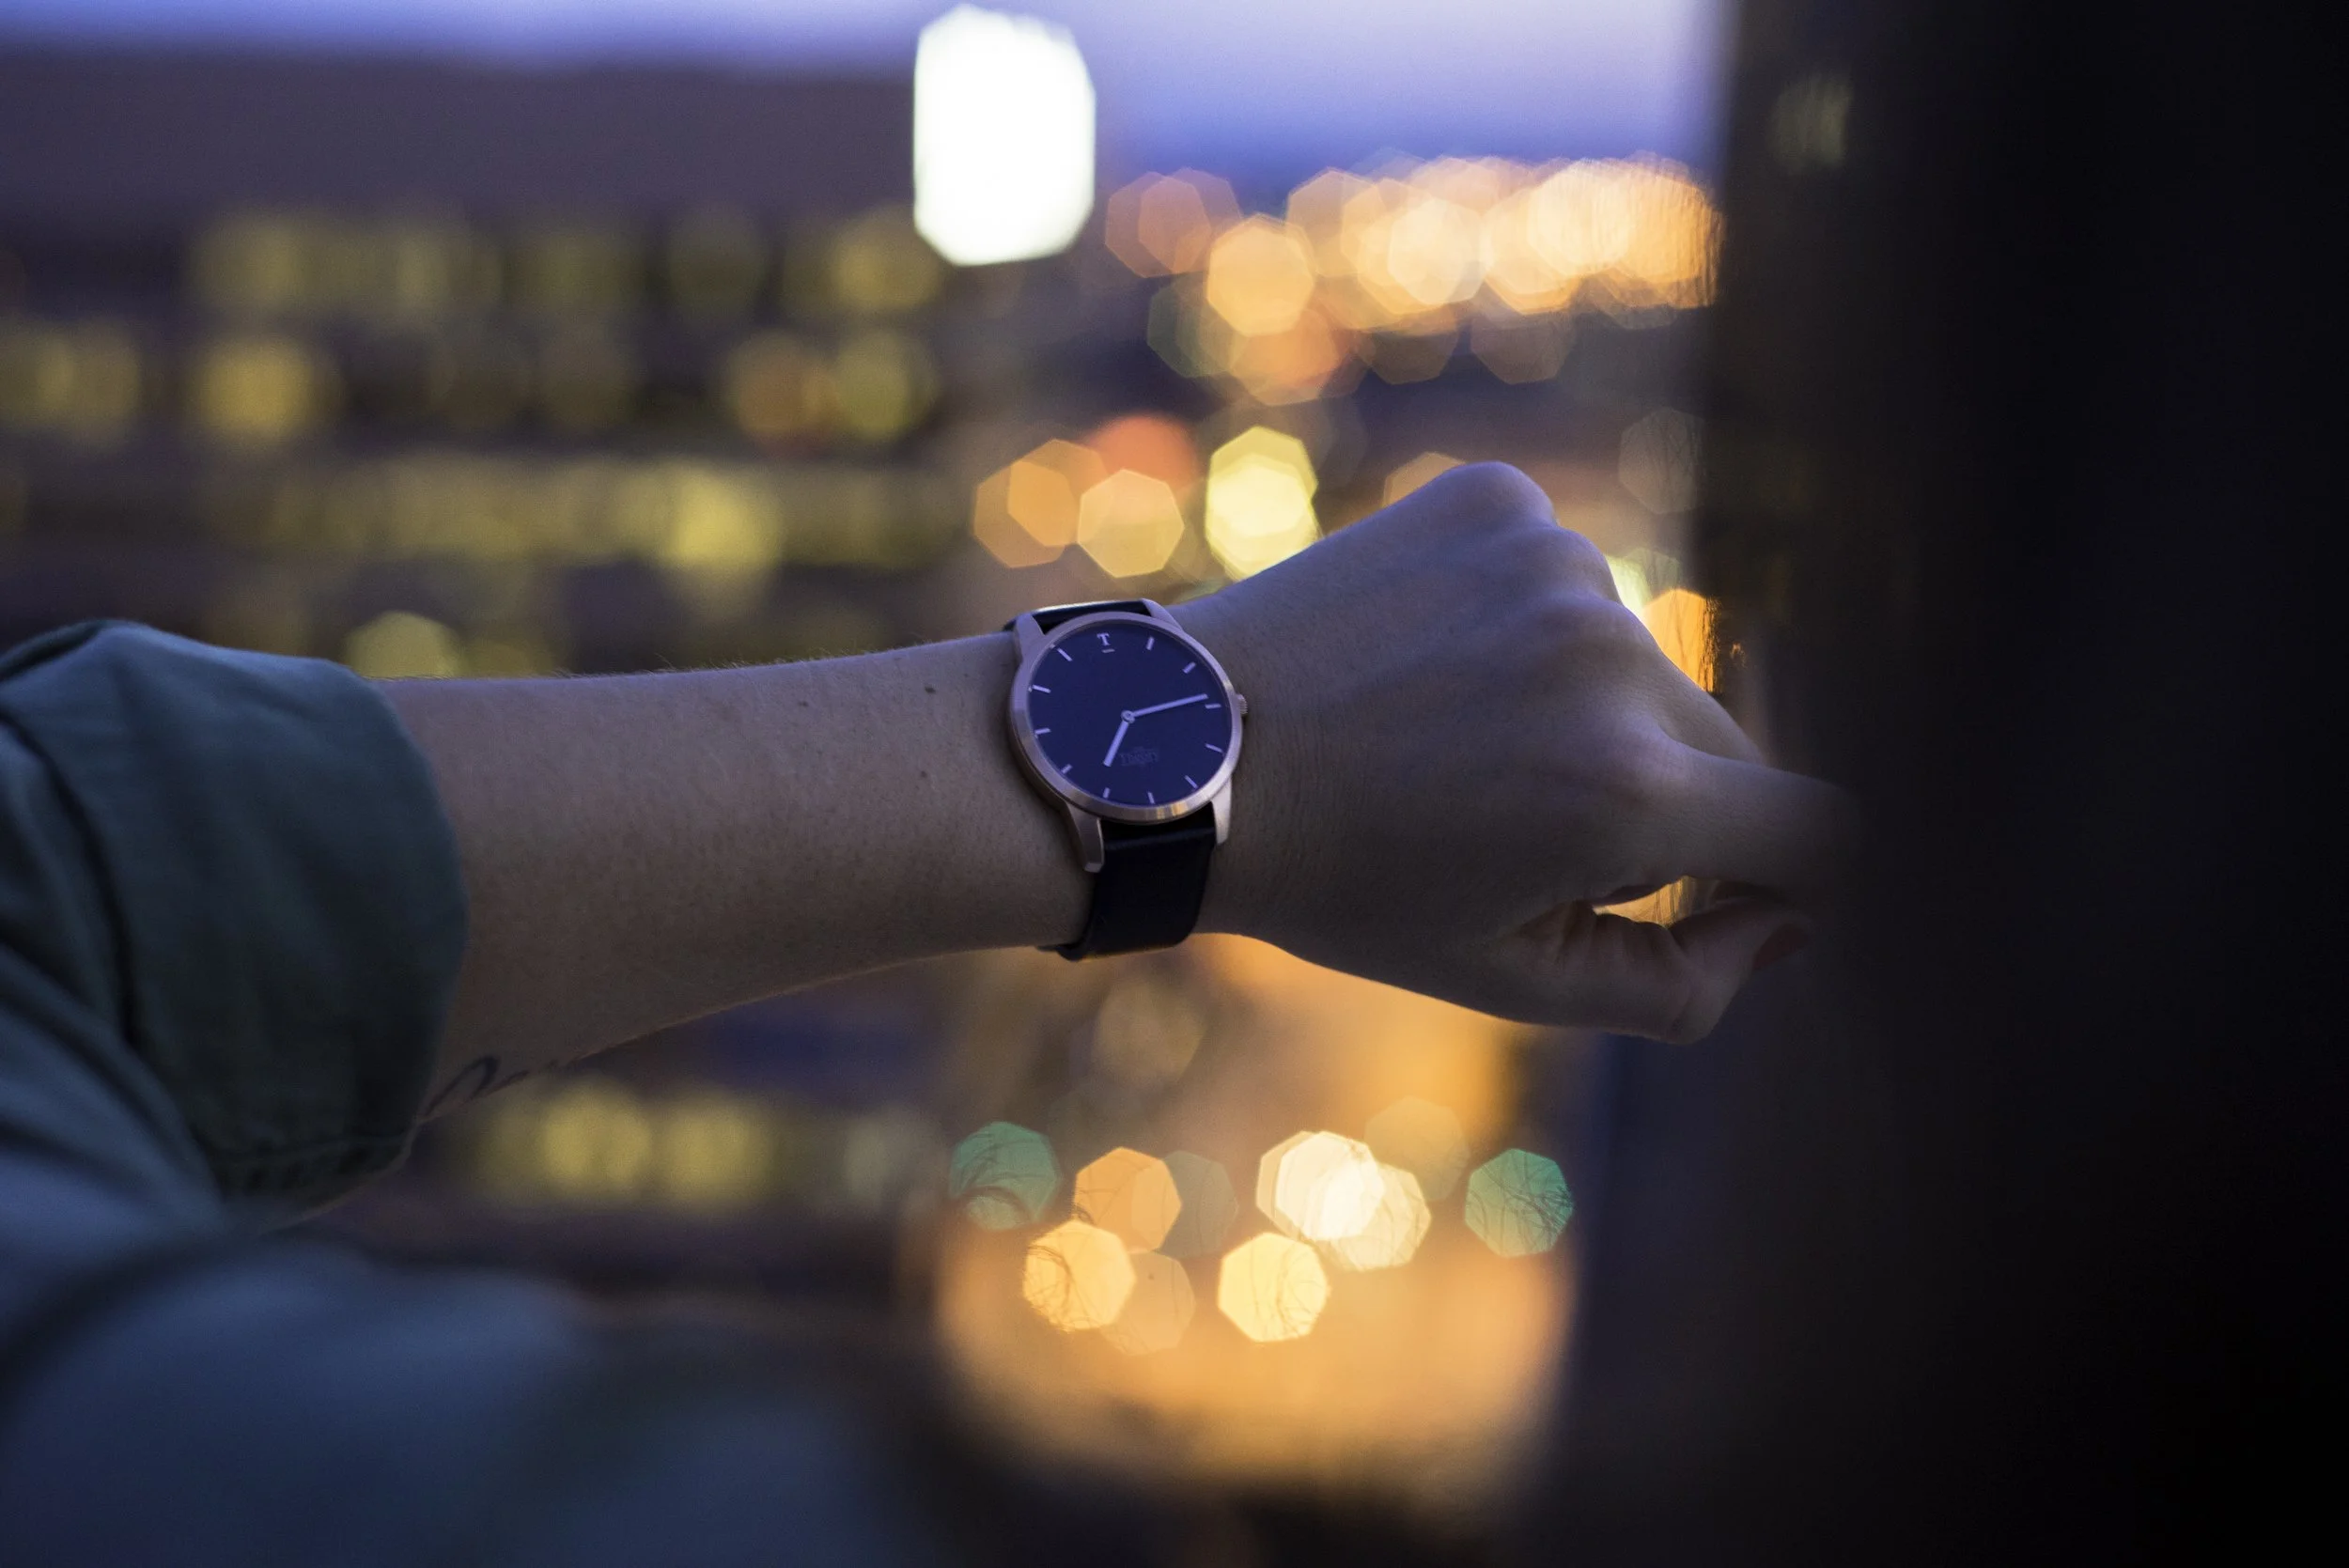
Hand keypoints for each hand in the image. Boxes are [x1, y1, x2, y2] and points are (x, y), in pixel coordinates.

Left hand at [1174, 464, 1850, 1041]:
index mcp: (1628, 791)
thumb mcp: (1510, 978)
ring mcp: (1556, 559)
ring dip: (1585, 712)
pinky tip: (1427, 666)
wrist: (1175, 749)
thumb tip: (1788, 925)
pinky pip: (1568, 581)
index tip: (1731, 896)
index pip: (1819, 831)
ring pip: (1639, 663)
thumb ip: (1680, 984)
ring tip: (1449, 747)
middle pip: (1722, 748)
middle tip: (1518, 833)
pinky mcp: (1500, 499)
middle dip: (1658, 805)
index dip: (1791, 879)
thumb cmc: (1344, 884)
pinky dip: (1525, 629)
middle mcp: (1612, 655)